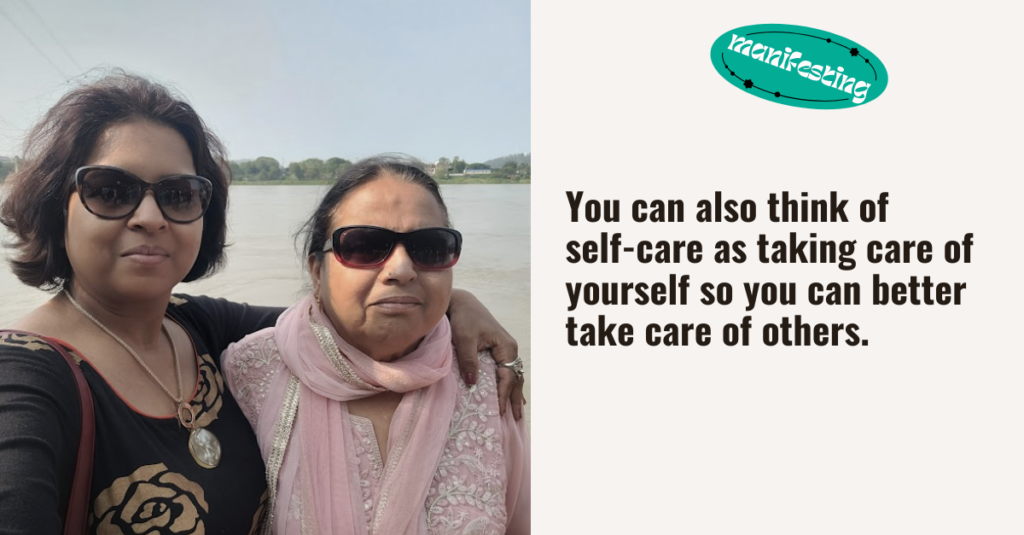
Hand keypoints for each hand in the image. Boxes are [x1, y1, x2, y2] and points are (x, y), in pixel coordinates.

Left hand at [449, 289, 525, 419]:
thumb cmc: (464, 318)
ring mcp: (506, 349)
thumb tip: (473, 383)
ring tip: (517, 412)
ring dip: (515, 393)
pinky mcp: (498, 350)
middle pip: (516, 378)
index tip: (500, 411)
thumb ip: (469, 360)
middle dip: (515, 399)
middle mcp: (510, 349)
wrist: (462, 303)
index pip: (507, 376)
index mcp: (506, 347)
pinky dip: (510, 384)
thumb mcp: (464, 339)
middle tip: (516, 419)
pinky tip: (512, 394)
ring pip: (513, 376)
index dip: (504, 395)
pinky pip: (507, 371)